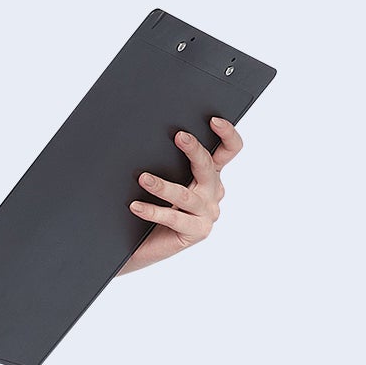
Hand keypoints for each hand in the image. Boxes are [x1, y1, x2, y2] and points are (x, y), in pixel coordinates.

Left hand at [123, 116, 242, 268]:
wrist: (142, 244)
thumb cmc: (152, 206)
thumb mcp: (164, 180)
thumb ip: (167, 162)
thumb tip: (150, 136)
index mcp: (210, 174)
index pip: (229, 150)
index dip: (227, 134)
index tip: (213, 120)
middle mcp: (213, 192)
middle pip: (208, 167)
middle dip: (194, 150)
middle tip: (178, 136)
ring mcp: (208, 213)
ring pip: (186, 195)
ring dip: (163, 185)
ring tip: (143, 178)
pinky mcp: (198, 232)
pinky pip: (174, 218)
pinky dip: (153, 211)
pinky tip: (136, 206)